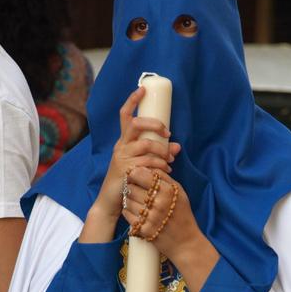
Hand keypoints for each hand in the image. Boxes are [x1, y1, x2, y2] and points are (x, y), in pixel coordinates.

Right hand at [80, 87, 179, 243]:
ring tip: (170, 160)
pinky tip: (166, 171)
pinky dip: (160, 166)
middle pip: (137, 125)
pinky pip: (146, 163)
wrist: (112, 202)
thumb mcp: (143, 163)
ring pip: (145, 145)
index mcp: (124, 141)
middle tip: (168, 133)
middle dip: (155, 125)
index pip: (125, 115)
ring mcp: (121, 158)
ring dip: (162, 151)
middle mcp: (121, 146)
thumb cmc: (130, 180)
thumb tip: (177, 146)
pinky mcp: (124, 170)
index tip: (142, 89)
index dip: (132, 101)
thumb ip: (158, 153)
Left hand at [122, 167, 219, 291]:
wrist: (185, 242)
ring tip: (137, 201)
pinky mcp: (143, 229)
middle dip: (131, 186)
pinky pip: (126, 213)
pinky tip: (136, 211)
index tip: (136, 174)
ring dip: (129, 199)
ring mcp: (150, 217)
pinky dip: (128, 211)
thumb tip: (146, 166)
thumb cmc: (182, 213)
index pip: (141, 174)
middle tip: (135, 188)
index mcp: (168, 190)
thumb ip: (164, 177)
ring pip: (127, 200)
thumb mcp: (179, 191)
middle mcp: (158, 203)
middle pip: (132, 186)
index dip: (135, 172)